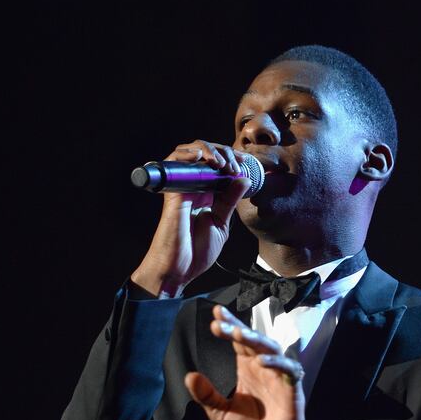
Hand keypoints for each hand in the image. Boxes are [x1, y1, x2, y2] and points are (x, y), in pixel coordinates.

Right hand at [131, 141, 250, 296]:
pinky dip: (188, 154)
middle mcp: (193, 188)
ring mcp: (182, 188)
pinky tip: (202, 156)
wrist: (180, 269)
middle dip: (225, 152)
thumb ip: (230, 201)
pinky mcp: (173, 192)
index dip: (233, 159)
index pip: (218, 167)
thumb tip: (244, 179)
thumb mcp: (221, 223)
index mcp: (206, 195)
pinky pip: (174, 164)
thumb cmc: (197, 252)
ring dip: (210, 150)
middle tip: (237, 164)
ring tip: (224, 163)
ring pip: (191, 153)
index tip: (247, 163)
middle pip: (206, 155)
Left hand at [184, 306, 326, 419]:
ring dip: (256, 340)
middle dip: (238, 330)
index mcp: (248, 371)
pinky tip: (261, 362)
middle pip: (254, 341)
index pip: (239, 343)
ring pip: (272, 350)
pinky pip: (290, 372)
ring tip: (238, 334)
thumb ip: (207, 396)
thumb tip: (189, 375)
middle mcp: (264, 370)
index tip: (214, 313)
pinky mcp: (293, 393)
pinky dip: (278, 364)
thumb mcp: (221, 415)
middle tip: (220, 323)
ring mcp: (280, 379)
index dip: (229, 326)